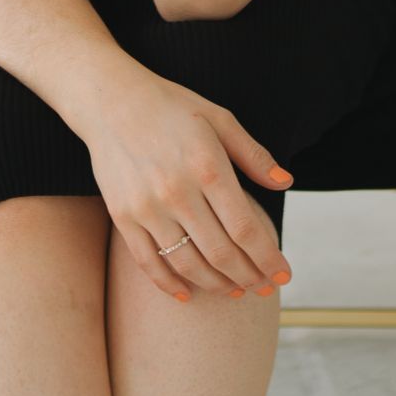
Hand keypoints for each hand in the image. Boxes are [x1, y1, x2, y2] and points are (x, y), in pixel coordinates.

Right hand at [74, 59, 293, 299]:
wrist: (109, 100)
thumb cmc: (170, 107)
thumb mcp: (219, 119)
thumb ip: (253, 154)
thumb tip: (285, 182)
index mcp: (207, 167)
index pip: (245, 228)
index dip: (268, 258)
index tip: (283, 275)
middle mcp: (177, 192)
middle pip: (221, 253)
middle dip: (249, 277)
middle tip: (265, 289)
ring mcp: (146, 208)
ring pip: (187, 264)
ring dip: (216, 285)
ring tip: (235, 291)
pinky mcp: (123, 216)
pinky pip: (148, 262)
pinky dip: (170, 284)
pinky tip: (188, 295)